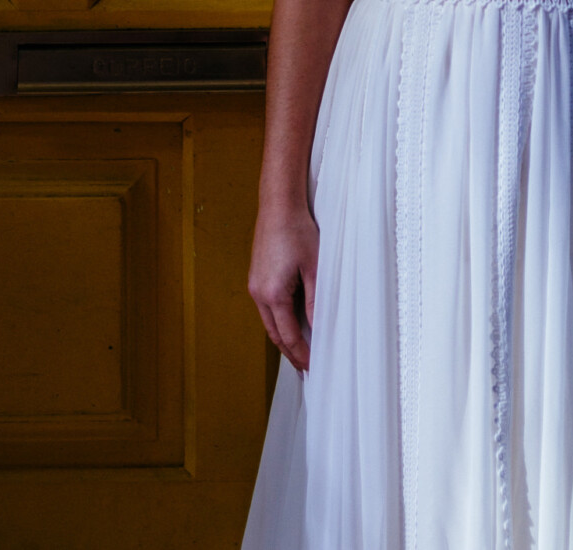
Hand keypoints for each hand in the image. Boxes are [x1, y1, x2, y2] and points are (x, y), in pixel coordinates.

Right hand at [248, 204, 318, 371]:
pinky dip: (277, 320)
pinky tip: (289, 321)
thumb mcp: (314, 269)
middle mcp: (258, 293)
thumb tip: (318, 329)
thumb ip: (315, 302)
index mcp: (273, 294)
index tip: (312, 367)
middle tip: (304, 367)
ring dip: (282, 337)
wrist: (278, 205)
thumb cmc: (297, 231)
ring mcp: (254, 284)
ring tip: (298, 350)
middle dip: (290, 352)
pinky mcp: (256, 276)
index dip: (301, 354)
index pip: (288, 336)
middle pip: (274, 334)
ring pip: (268, 321)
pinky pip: (266, 307)